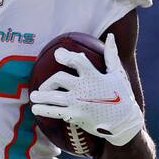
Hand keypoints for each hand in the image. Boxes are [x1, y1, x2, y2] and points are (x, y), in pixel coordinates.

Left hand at [29, 33, 144, 146]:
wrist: (124, 122)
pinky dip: (44, 110)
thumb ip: (111, 55)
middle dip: (49, 81)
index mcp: (94, 76)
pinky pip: (55, 112)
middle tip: (44, 86)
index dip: (65, 55)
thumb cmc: (122, 95)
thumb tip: (110, 36)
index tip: (58, 54)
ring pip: (53, 97)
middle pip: (58, 78)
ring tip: (34, 97)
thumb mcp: (118, 74)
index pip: (76, 61)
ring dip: (41, 96)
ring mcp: (78, 103)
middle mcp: (84, 88)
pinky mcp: (76, 116)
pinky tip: (36, 110)